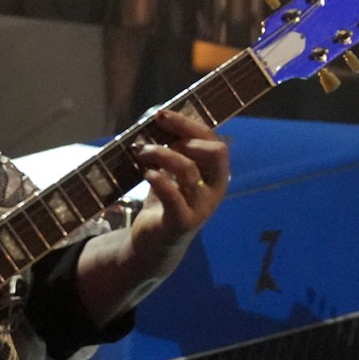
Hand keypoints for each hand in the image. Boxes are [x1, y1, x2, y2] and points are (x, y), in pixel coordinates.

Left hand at [128, 110, 231, 271]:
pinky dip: (158, 179)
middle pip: (215, 152)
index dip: (189, 124)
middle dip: (185, 136)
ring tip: (141, 152)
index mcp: (216, 174)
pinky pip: (173, 195)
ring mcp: (202, 207)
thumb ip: (174, 150)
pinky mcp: (183, 222)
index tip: (162, 115)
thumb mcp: (173, 173)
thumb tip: (160, 119)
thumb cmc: (166, 202)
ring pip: (189, 170)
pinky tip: (145, 173)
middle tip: (158, 135)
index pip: (214, 140)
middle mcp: (215, 189)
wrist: (154, 244)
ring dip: (162, 154)